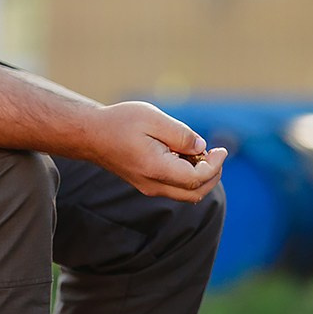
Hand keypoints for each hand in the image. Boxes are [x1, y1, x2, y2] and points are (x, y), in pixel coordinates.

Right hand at [83, 101, 227, 201]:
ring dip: (202, 177)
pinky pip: (176, 188)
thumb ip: (181, 134)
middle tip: (217, 154)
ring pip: (186, 194)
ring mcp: (150, 187)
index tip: (221, 150)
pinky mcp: (148, 184)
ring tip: (202, 153)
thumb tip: (201, 147)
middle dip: (213, 176)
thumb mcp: (153, 119)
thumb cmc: (120, 123)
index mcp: (156, 169)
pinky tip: (186, 156)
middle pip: (195, 194)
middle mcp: (154, 184)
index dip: (214, 166)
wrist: (91, 135)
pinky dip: (189, 176)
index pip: (196, 179)